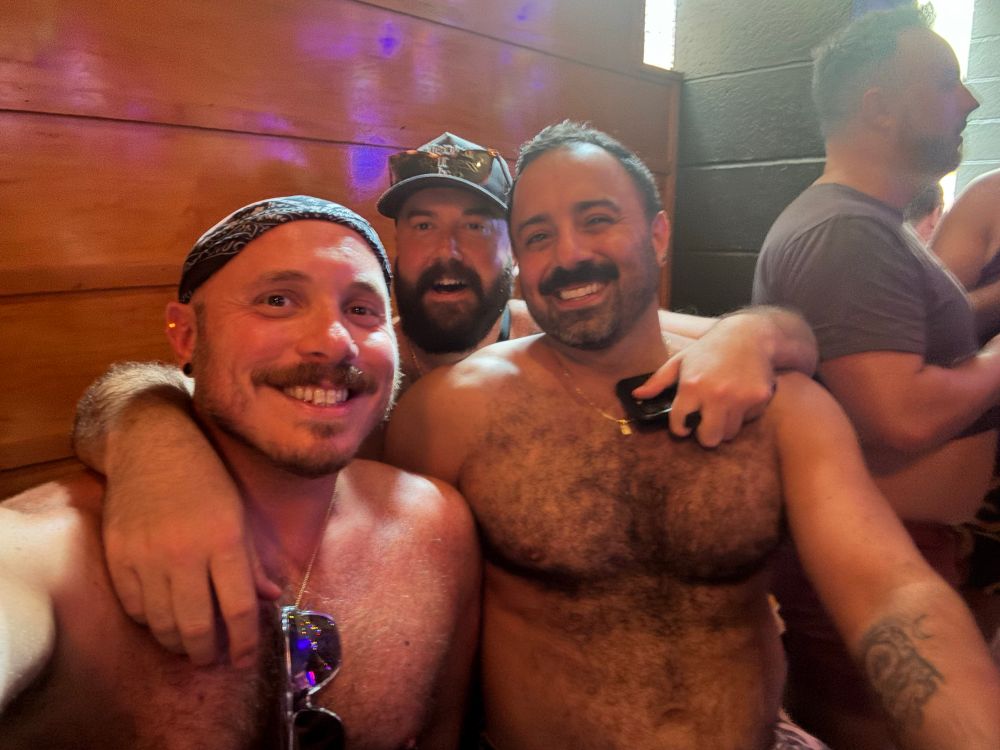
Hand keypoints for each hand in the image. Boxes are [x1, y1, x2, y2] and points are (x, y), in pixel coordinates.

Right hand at [101, 417, 280, 667]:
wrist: (152, 445)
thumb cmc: (207, 477)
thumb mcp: (241, 513)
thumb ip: (254, 559)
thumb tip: (271, 597)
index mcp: (224, 540)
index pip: (239, 609)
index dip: (245, 643)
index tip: (246, 659)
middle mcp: (185, 552)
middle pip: (195, 627)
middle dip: (208, 654)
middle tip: (214, 659)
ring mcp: (146, 555)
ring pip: (161, 624)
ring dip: (178, 643)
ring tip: (189, 644)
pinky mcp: (117, 555)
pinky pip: (134, 607)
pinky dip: (150, 621)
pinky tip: (162, 618)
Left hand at [634, 322, 776, 446]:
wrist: (749, 335)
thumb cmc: (709, 349)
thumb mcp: (680, 361)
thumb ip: (658, 381)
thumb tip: (636, 395)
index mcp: (692, 386)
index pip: (680, 425)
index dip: (680, 427)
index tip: (684, 423)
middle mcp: (716, 394)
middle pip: (709, 439)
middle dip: (705, 434)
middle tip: (706, 421)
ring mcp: (740, 398)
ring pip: (729, 433)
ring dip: (724, 425)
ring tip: (723, 406)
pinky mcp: (759, 399)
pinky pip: (747, 421)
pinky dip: (743, 414)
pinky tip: (740, 396)